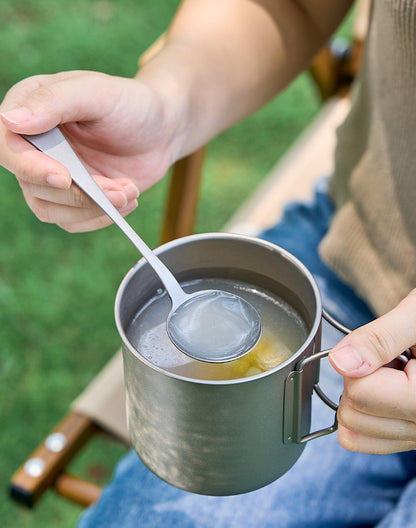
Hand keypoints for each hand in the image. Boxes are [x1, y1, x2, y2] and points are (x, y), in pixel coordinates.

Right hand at [0, 71, 182, 231]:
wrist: (162, 130)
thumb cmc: (130, 103)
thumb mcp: (98, 92)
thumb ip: (55, 101)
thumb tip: (11, 120)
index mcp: (30, 110)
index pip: (9, 146)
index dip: (31, 168)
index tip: (65, 178)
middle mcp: (34, 146)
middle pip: (31, 184)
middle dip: (78, 194)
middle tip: (120, 190)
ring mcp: (52, 174)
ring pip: (49, 209)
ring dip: (91, 209)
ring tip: (128, 192)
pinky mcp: (72, 197)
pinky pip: (72, 221)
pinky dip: (100, 217)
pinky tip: (127, 199)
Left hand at [329, 289, 415, 453]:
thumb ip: (379, 339)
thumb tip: (340, 362)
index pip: (360, 394)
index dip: (362, 362)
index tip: (388, 349)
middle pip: (353, 415)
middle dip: (362, 380)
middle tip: (394, 359)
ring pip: (355, 432)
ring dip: (366, 395)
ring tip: (399, 371)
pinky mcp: (413, 438)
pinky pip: (367, 439)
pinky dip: (370, 411)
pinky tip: (397, 386)